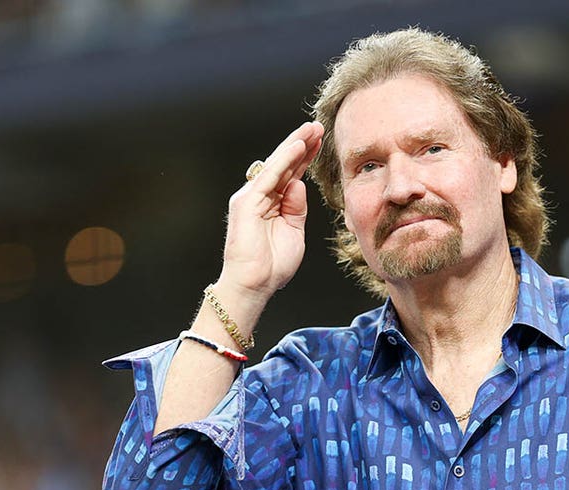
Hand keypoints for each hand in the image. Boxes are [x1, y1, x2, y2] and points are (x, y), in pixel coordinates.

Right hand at [218, 121, 323, 301]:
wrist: (254, 285)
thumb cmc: (272, 266)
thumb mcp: (294, 232)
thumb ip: (296, 208)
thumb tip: (298, 184)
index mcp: (271, 204)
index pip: (290, 174)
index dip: (306, 157)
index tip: (321, 142)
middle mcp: (259, 196)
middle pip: (283, 164)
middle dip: (302, 144)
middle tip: (318, 126)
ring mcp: (251, 197)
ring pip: (276, 165)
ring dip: (295, 145)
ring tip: (312, 129)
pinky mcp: (246, 202)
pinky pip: (269, 177)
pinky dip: (284, 160)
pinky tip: (298, 147)